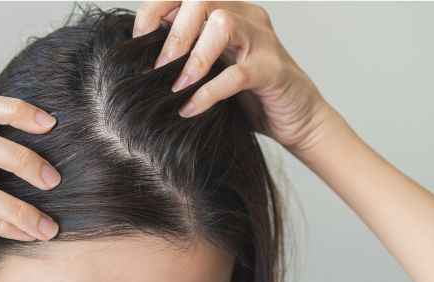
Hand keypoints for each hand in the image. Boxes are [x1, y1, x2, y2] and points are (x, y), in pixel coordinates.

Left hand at [133, 1, 336, 155]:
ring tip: (176, 87)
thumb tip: (137, 65)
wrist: (296, 118)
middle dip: (173, 32)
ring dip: (193, 56)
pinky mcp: (273, 71)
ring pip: (223, 23)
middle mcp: (245, 17)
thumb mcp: (209, 71)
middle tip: (157, 68)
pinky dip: (209, 92)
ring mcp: (262, 41)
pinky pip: (237, 74)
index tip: (137, 43)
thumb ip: (183, 59)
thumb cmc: (246, 96)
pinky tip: (190, 109)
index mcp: (226, 11)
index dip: (154, 10)